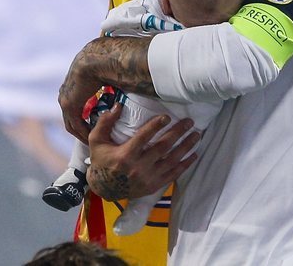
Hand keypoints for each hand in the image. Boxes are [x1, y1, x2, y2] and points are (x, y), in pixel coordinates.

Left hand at [58, 50, 101, 142]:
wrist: (94, 60)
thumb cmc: (101, 64)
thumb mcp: (101, 76)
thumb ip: (106, 84)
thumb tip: (121, 85)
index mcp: (69, 87)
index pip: (73, 109)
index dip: (82, 119)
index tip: (93, 125)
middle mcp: (64, 95)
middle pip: (70, 119)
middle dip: (80, 129)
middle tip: (92, 137)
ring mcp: (65, 101)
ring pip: (71, 124)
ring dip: (81, 134)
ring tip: (93, 141)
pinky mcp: (70, 106)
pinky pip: (76, 125)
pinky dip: (84, 132)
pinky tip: (93, 138)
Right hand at [86, 103, 200, 200]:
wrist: (104, 188)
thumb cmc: (101, 160)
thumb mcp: (96, 140)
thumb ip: (105, 122)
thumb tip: (118, 105)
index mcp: (125, 155)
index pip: (143, 138)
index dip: (155, 126)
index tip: (167, 116)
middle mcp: (138, 167)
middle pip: (162, 147)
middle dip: (177, 133)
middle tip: (189, 122)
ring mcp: (148, 178)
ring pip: (171, 160)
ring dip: (186, 147)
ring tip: (196, 135)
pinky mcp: (154, 186)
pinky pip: (173, 174)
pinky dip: (185, 165)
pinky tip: (194, 155)